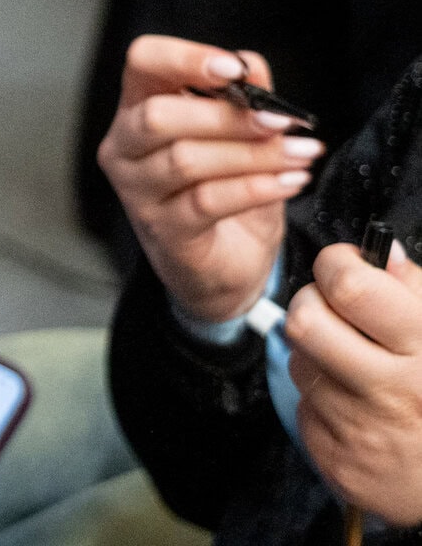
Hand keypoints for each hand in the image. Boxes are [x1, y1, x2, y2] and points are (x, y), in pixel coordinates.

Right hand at [97, 36, 321, 323]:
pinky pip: (208, 201)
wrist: (226, 264)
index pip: (142, 62)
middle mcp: (125, 146)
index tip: (233, 69)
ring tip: (302, 154)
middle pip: (158, 116)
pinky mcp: (163, 230)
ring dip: (254, 154)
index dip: (184, 59)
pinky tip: (291, 181)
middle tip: (281, 120)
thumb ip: (244, 96)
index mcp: (138, 106)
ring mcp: (137, 191)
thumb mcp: (241, 136)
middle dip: (227, 116)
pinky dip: (257, 188)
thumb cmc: (226, 189)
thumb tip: (250, 64)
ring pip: (186, 160)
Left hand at [286, 240, 421, 525]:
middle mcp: (392, 391)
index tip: (345, 264)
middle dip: (311, 302)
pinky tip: (356, 405)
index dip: (338, 264)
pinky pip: (305, 406)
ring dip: (317, 354)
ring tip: (355, 363)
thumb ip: (416, 291)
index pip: (351, 288)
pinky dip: (322, 397)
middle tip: (333, 308)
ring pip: (298, 362)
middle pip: (305, 321)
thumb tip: (382, 252)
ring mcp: (360, 428)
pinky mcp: (335, 457)